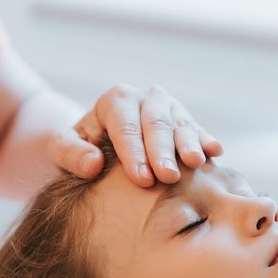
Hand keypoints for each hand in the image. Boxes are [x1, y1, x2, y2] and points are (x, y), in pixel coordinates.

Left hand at [47, 84, 223, 186]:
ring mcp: (169, 107)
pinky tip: (215, 151)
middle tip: (168, 177)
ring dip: (188, 144)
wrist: (99, 144)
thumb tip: (93, 164)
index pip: (125, 127)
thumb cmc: (79, 149)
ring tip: (195, 163)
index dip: (134, 154)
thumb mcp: (61, 150)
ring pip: (180, 123)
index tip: (141, 180)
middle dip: (162, 151)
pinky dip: (206, 140)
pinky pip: (198, 129)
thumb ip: (70, 154)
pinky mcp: (186, 121)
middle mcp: (145, 98)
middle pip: (156, 124)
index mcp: (115, 100)